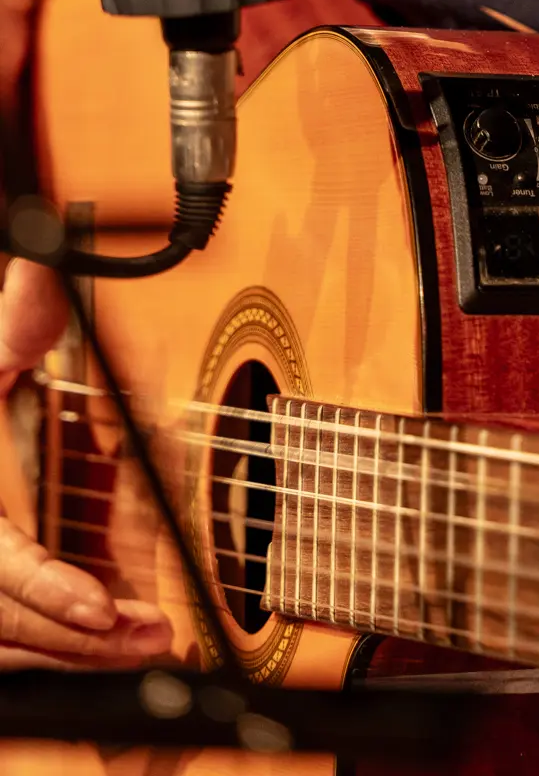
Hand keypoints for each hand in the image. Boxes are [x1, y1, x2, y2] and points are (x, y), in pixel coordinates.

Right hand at [0, 257, 171, 666]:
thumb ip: (23, 309)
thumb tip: (48, 255)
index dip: (46, 591)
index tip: (100, 608)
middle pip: (6, 623)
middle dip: (80, 640)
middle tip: (154, 634)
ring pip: (9, 645)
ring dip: (78, 654)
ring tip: (149, 640)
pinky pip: (12, 640)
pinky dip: (59, 650)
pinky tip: (111, 643)